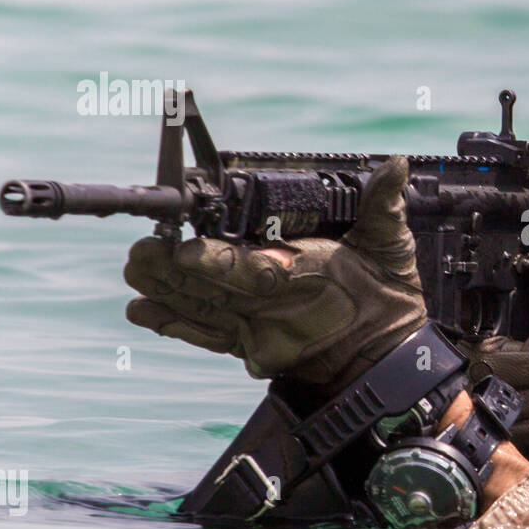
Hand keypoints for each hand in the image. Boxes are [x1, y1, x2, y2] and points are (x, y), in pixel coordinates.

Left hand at [123, 156, 426, 391]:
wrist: (383, 363)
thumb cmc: (386, 297)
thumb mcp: (393, 247)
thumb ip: (383, 204)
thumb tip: (394, 165)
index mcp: (313, 280)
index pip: (259, 272)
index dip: (219, 262)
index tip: (183, 248)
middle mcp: (281, 311)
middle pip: (218, 290)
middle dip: (175, 271)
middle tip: (140, 250)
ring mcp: (263, 333)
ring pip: (206, 310)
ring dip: (166, 291)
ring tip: (134, 270)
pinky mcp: (251, 347)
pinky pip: (206, 336)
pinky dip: (172, 324)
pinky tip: (141, 311)